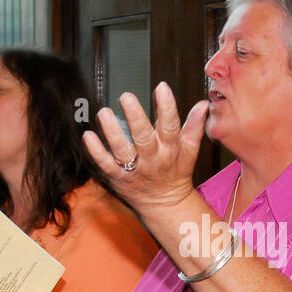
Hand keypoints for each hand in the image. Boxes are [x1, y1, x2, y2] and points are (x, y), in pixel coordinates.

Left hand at [83, 83, 207, 212]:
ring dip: (112, 132)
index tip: (162, 87)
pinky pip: (106, 164)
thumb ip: (194, 125)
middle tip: (126, 97)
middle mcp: (153, 158)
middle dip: (135, 117)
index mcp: (170, 149)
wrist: (164, 204)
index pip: (170, 126)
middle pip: (144, 137)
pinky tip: (88, 135)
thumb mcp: (190, 149)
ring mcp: (135, 169)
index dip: (167, 107)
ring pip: (123, 151)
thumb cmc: (176, 172)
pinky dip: (96, 151)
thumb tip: (203, 104)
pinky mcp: (119, 177)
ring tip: (104, 113)